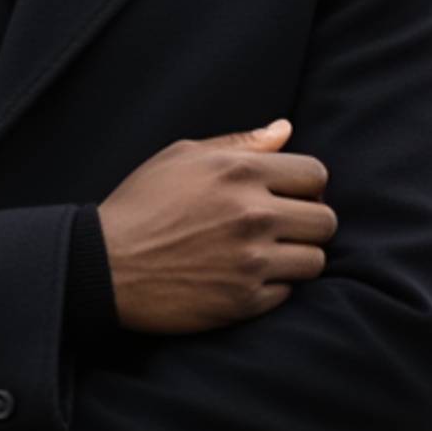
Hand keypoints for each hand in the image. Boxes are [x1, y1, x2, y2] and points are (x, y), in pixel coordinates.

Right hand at [96, 118, 335, 334]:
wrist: (105, 266)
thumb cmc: (141, 204)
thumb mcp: (181, 156)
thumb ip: (240, 143)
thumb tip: (285, 129)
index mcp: (239, 172)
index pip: (315, 175)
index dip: (306, 185)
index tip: (289, 195)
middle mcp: (252, 215)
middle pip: (325, 220)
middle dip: (309, 222)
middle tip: (283, 227)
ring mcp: (251, 261)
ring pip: (315, 260)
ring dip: (297, 257)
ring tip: (267, 253)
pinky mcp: (244, 301)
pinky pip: (289, 293)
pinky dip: (273, 286)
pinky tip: (244, 276)